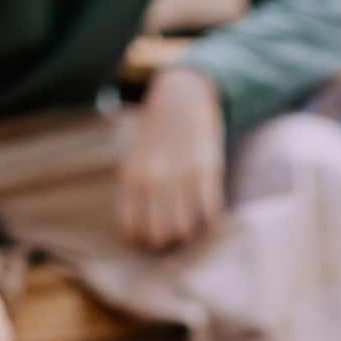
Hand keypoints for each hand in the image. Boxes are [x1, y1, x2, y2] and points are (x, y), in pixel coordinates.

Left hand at [118, 65, 225, 251]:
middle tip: (171, 239)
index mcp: (132, 177)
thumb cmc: (156, 135)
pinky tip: (207, 216)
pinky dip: (209, 221)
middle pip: (158, 234)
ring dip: (187, 236)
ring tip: (189, 229)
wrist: (182, 97)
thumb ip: (134, 193)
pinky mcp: (207, 170)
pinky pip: (209, 212)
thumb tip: (136, 235)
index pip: (131, 228)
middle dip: (165, 243)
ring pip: (184, 228)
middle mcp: (154, 178)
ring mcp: (181, 175)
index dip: (141, 243)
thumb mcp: (134, 160)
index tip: (149, 242)